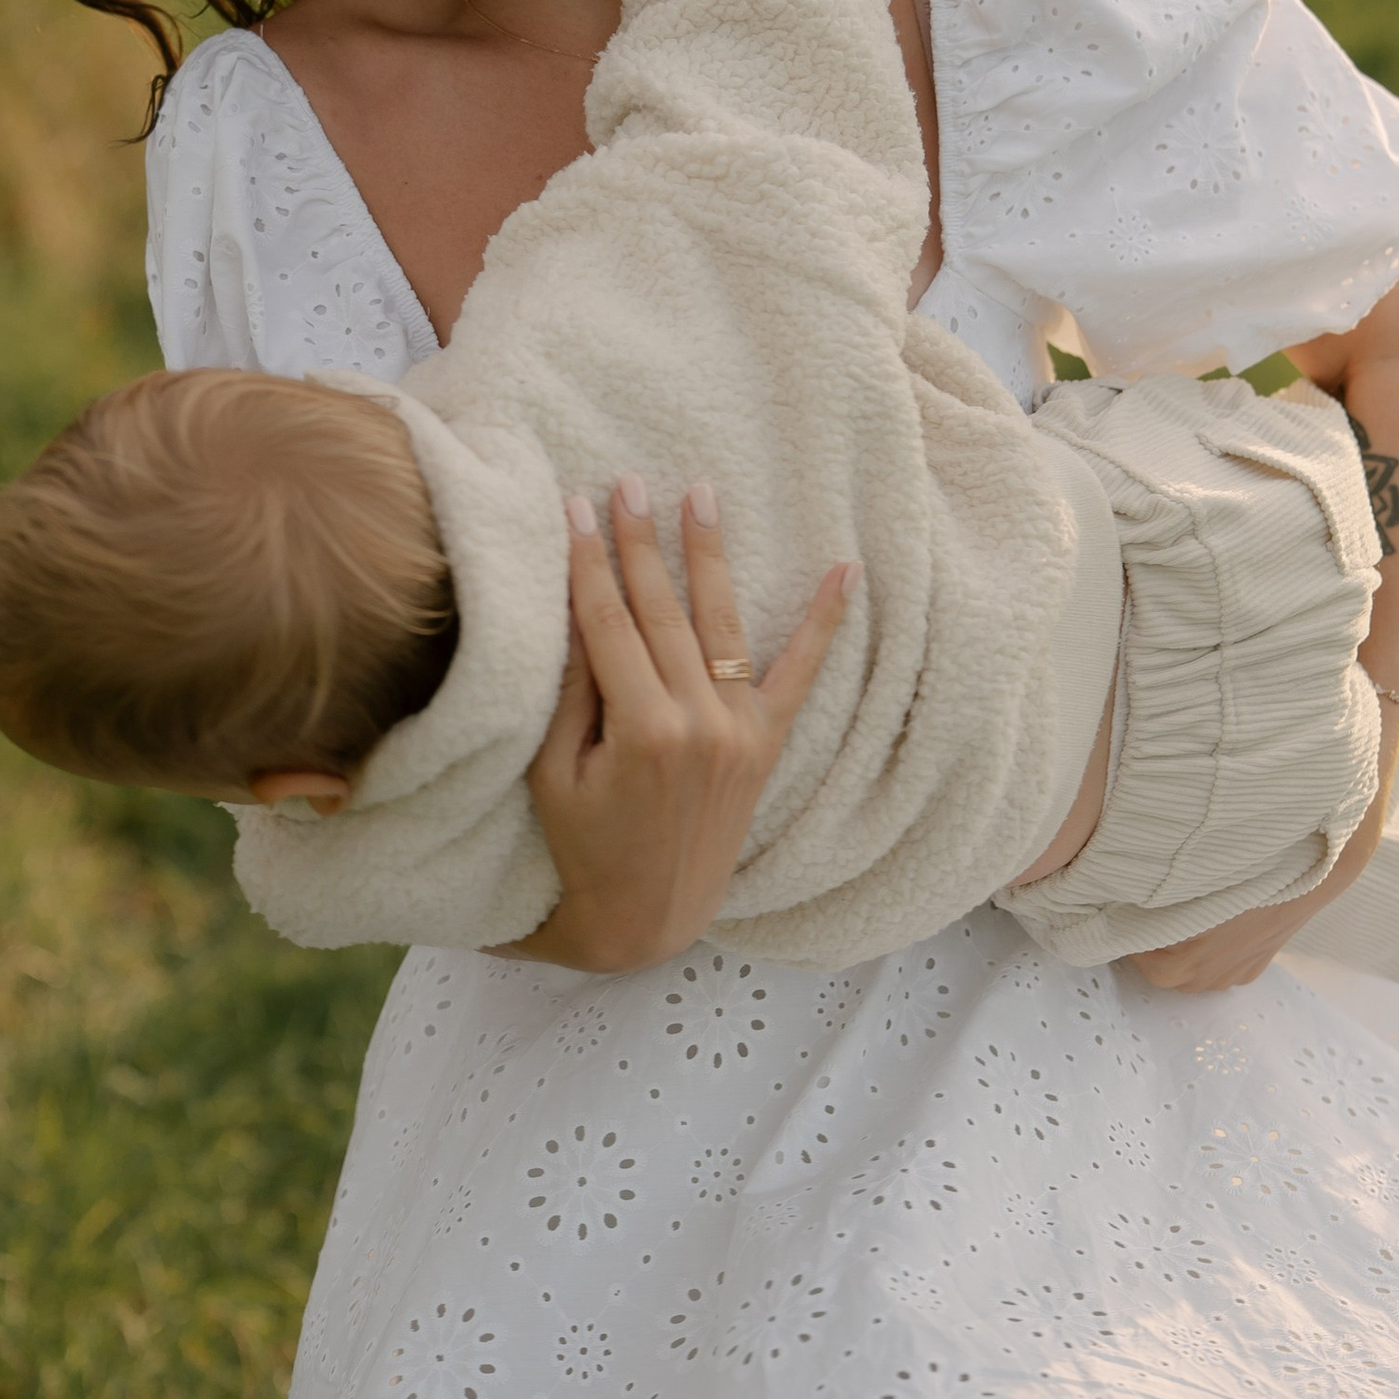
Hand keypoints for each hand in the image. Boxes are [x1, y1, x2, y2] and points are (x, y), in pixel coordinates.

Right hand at [499, 481, 854, 970]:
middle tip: (628, 482)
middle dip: (641, 543)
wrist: (646, 915)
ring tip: (700, 497)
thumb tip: (576, 609)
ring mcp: (738, 733)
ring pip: (721, 626)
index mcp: (639, 731)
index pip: (607, 623)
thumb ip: (572, 694)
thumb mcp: (554, 774)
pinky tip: (845, 572)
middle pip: (661, 613)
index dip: (588, 562)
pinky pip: (799, 674)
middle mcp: (697, 725)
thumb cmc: (584, 846)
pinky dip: (824, 623)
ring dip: (709, 557)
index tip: (575, 507)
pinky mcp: (765, 744)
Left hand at [1127, 766, 1395, 994]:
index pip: (1141, 963)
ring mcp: (1238, 973)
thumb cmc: (1250, 869)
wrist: (1313, 871)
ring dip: (1185, 952)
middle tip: (1148, 912)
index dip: (1128, 937)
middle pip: (1167, 973)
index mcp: (1188, 960)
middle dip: (1154, 947)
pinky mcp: (1259, 966)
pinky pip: (1225, 969)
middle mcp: (1212, 975)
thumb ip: (1155, 887)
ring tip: (1182, 917)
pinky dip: (1213, 953)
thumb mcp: (1192, 875)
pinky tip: (1217, 925)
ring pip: (1197, 974)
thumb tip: (1122, 881)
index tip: (1123, 912)